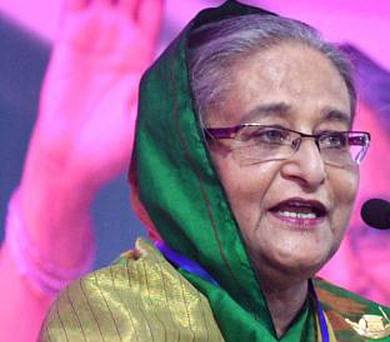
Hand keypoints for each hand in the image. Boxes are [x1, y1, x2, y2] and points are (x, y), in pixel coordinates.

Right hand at [27, 0, 162, 194]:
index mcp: (144, 53)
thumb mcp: (151, 114)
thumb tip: (198, 76)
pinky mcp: (70, 38)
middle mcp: (120, 38)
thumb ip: (167, 89)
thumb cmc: (117, 144)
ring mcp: (94, 34)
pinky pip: (75, 1)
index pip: (155, 7)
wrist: (76, 158)